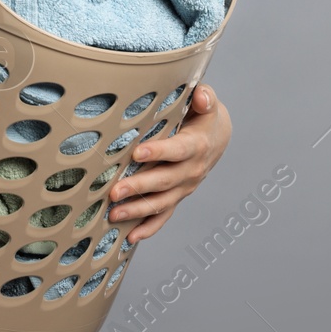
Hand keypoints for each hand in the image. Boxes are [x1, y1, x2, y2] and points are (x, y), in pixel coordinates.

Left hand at [104, 82, 230, 243]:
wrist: (217, 137)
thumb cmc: (203, 115)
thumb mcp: (207, 103)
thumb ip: (204, 97)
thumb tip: (201, 95)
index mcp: (196, 145)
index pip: (177, 150)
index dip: (158, 152)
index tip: (137, 153)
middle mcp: (191, 170)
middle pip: (164, 181)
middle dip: (139, 187)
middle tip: (114, 192)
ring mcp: (184, 187)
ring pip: (161, 202)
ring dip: (137, 210)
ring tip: (114, 214)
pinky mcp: (177, 196)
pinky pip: (164, 215)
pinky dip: (149, 227)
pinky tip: (130, 237)